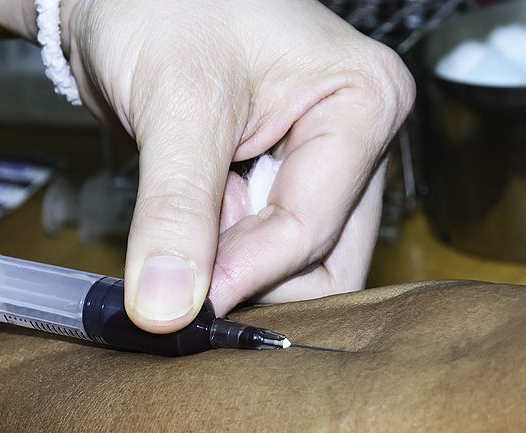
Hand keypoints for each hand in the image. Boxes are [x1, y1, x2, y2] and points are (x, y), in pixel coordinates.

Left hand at [61, 0, 414, 331]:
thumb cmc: (160, 7)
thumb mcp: (175, 105)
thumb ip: (175, 212)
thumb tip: (165, 310)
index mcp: (364, 102)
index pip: (312, 227)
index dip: (244, 273)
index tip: (179, 309)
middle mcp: (357, 141)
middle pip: (323, 262)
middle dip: (251, 278)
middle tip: (183, 273)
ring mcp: (325, 169)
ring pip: (298, 268)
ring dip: (235, 271)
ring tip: (183, 225)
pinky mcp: (288, 187)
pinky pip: (268, 255)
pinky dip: (224, 260)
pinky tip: (188, 227)